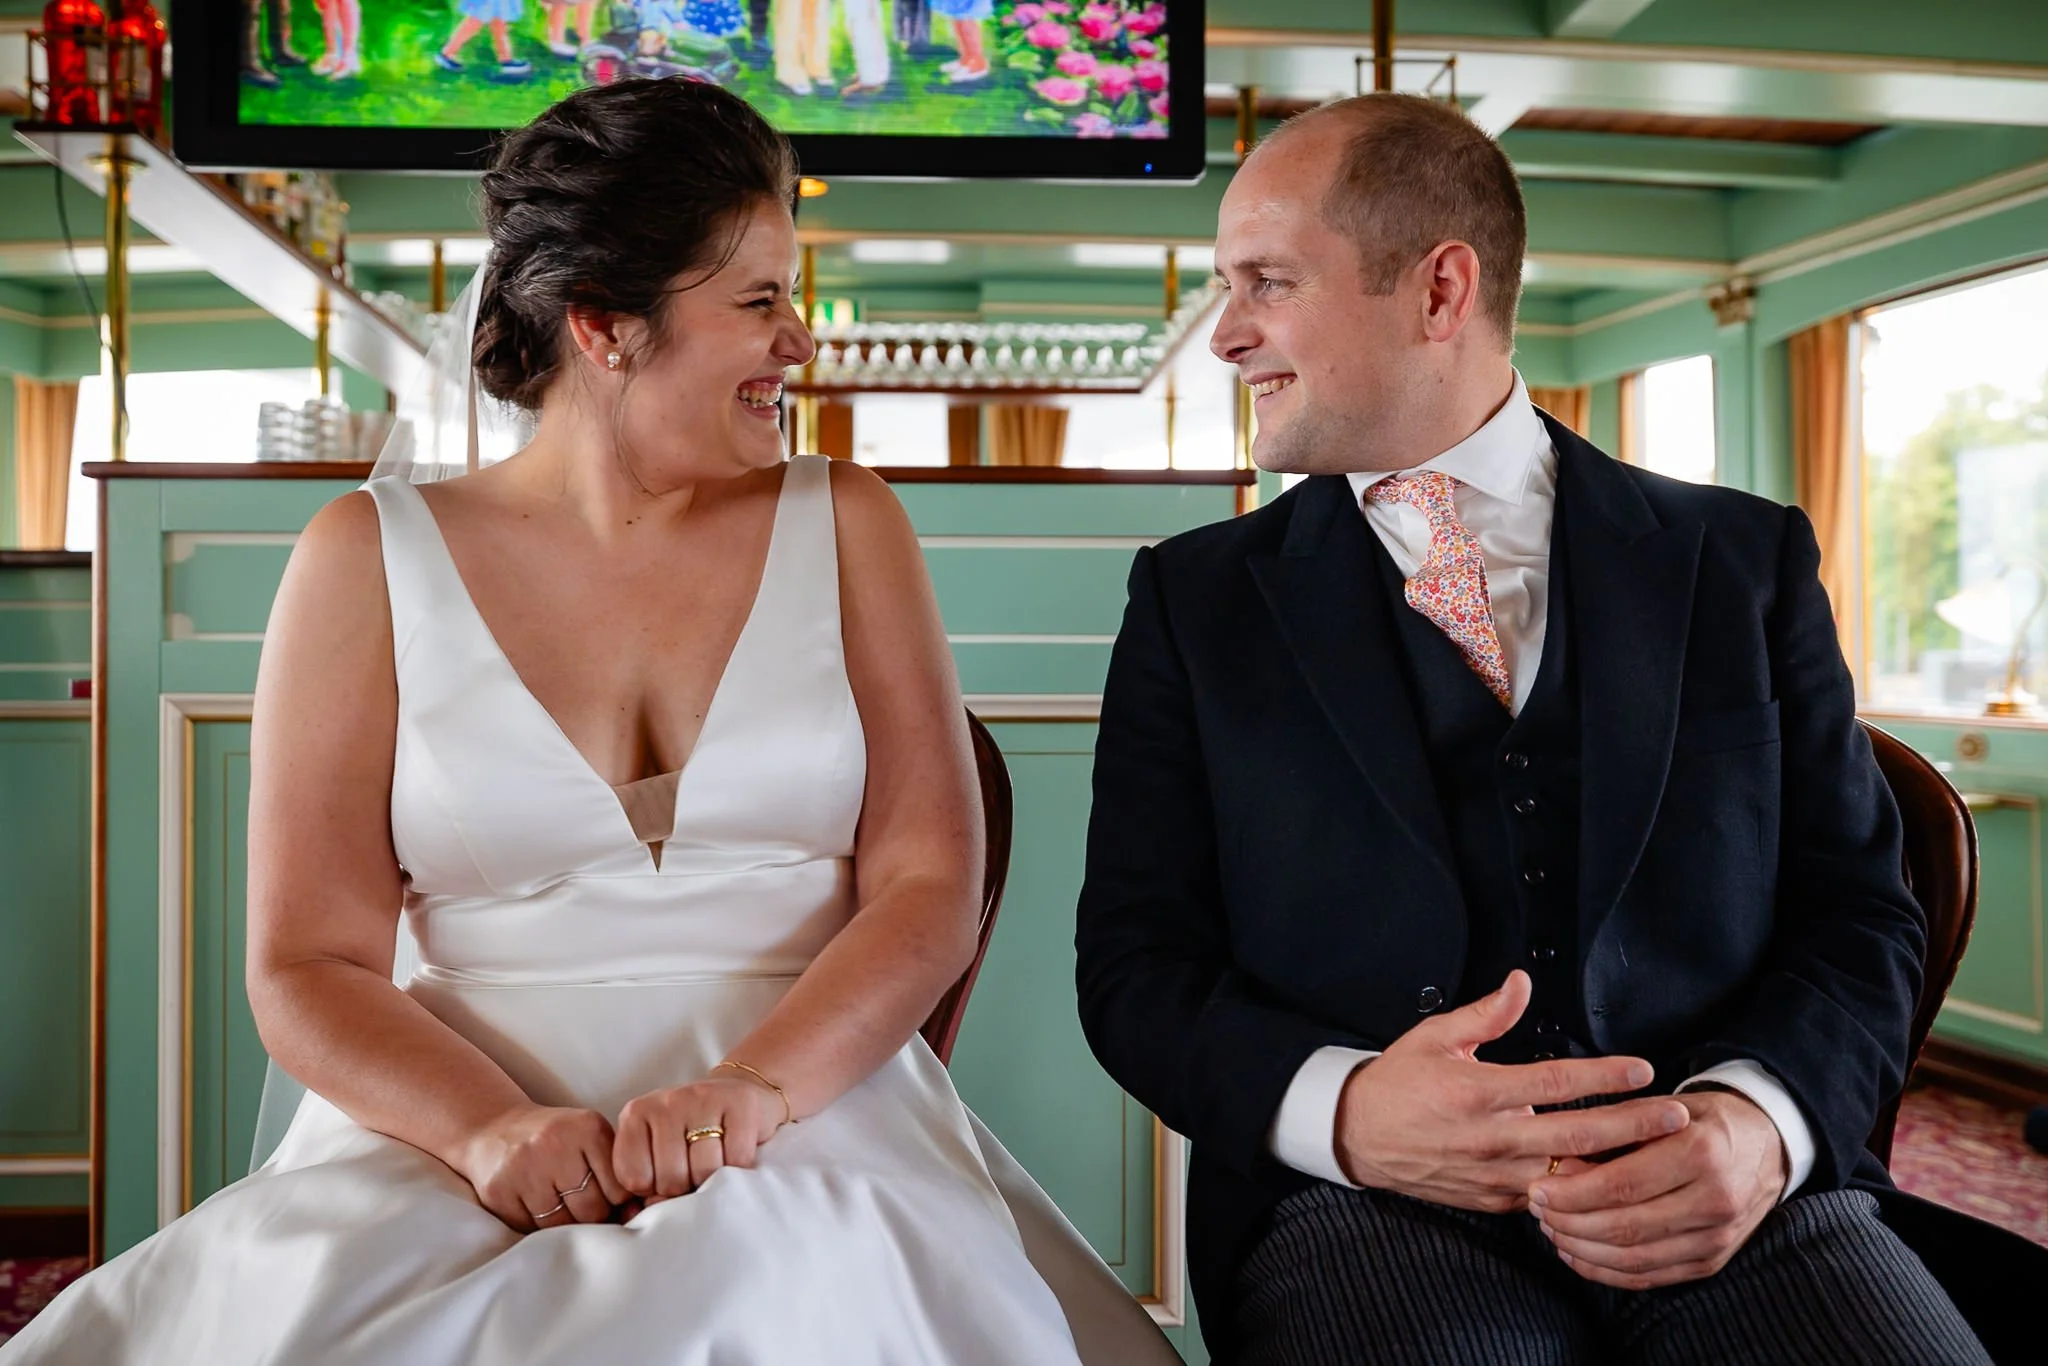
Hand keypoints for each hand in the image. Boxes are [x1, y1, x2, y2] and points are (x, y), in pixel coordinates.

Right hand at [454, 1104, 628, 1232]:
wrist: (493, 1129)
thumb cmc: (554, 1140)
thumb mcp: (590, 1139)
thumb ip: (615, 1171)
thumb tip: (635, 1215)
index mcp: (587, 1128)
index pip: (619, 1189)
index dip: (617, 1201)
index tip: (607, 1197)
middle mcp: (556, 1144)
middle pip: (592, 1210)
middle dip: (592, 1214)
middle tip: (579, 1201)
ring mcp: (524, 1168)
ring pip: (562, 1224)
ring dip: (564, 1222)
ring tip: (557, 1201)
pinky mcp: (499, 1190)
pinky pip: (531, 1228)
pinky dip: (537, 1224)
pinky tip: (533, 1204)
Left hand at [612, 1075, 784, 1207]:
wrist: (735, 1096)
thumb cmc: (689, 1134)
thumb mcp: (655, 1153)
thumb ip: (644, 1184)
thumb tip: (654, 1207)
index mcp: (635, 1115)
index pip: (634, 1179)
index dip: (653, 1190)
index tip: (665, 1176)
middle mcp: (666, 1102)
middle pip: (671, 1179)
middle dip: (685, 1187)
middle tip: (694, 1170)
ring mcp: (703, 1099)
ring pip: (705, 1171)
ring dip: (714, 1179)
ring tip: (715, 1162)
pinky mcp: (740, 1103)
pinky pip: (737, 1160)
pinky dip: (740, 1167)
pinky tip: (734, 1153)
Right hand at [1334, 971, 1690, 1212]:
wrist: (1357, 1137)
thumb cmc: (1398, 1082)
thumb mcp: (1434, 1036)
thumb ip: (1486, 1013)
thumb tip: (1522, 982)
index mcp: (1477, 1092)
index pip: (1555, 1084)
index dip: (1603, 1078)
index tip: (1642, 1070)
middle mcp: (1490, 1137)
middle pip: (1577, 1135)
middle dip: (1634, 1126)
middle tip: (1677, 1116)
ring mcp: (1495, 1174)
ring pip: (1570, 1175)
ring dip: (1617, 1163)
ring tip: (1660, 1152)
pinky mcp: (1495, 1199)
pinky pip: (1549, 1196)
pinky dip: (1583, 1188)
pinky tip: (1615, 1177)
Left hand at [1529, 1088, 1788, 1288]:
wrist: (1765, 1143)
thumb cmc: (1701, 1119)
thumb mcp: (1661, 1107)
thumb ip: (1613, 1132)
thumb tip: (1559, 1164)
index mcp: (1702, 1152)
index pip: (1623, 1184)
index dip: (1573, 1192)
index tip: (1537, 1188)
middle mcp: (1715, 1199)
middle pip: (1625, 1227)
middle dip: (1570, 1223)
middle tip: (1537, 1210)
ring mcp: (1717, 1237)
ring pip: (1634, 1258)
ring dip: (1582, 1249)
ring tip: (1551, 1229)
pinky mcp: (1712, 1261)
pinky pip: (1650, 1277)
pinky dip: (1606, 1271)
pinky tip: (1577, 1254)